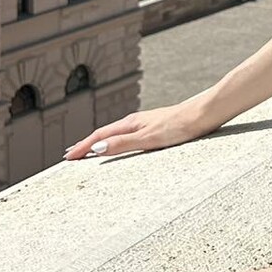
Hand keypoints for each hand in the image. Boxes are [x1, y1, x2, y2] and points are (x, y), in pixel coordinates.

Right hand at [64, 93, 219, 159]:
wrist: (203, 115)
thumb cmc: (179, 126)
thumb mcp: (149, 138)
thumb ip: (124, 143)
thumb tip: (97, 148)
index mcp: (130, 124)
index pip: (100, 136)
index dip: (83, 147)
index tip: (68, 157)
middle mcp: (135, 122)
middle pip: (104, 133)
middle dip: (86, 144)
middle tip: (71, 154)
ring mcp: (145, 124)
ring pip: (116, 134)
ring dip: (100, 142)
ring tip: (90, 150)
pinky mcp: (155, 128)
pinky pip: (127, 136)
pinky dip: (116, 141)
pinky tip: (121, 145)